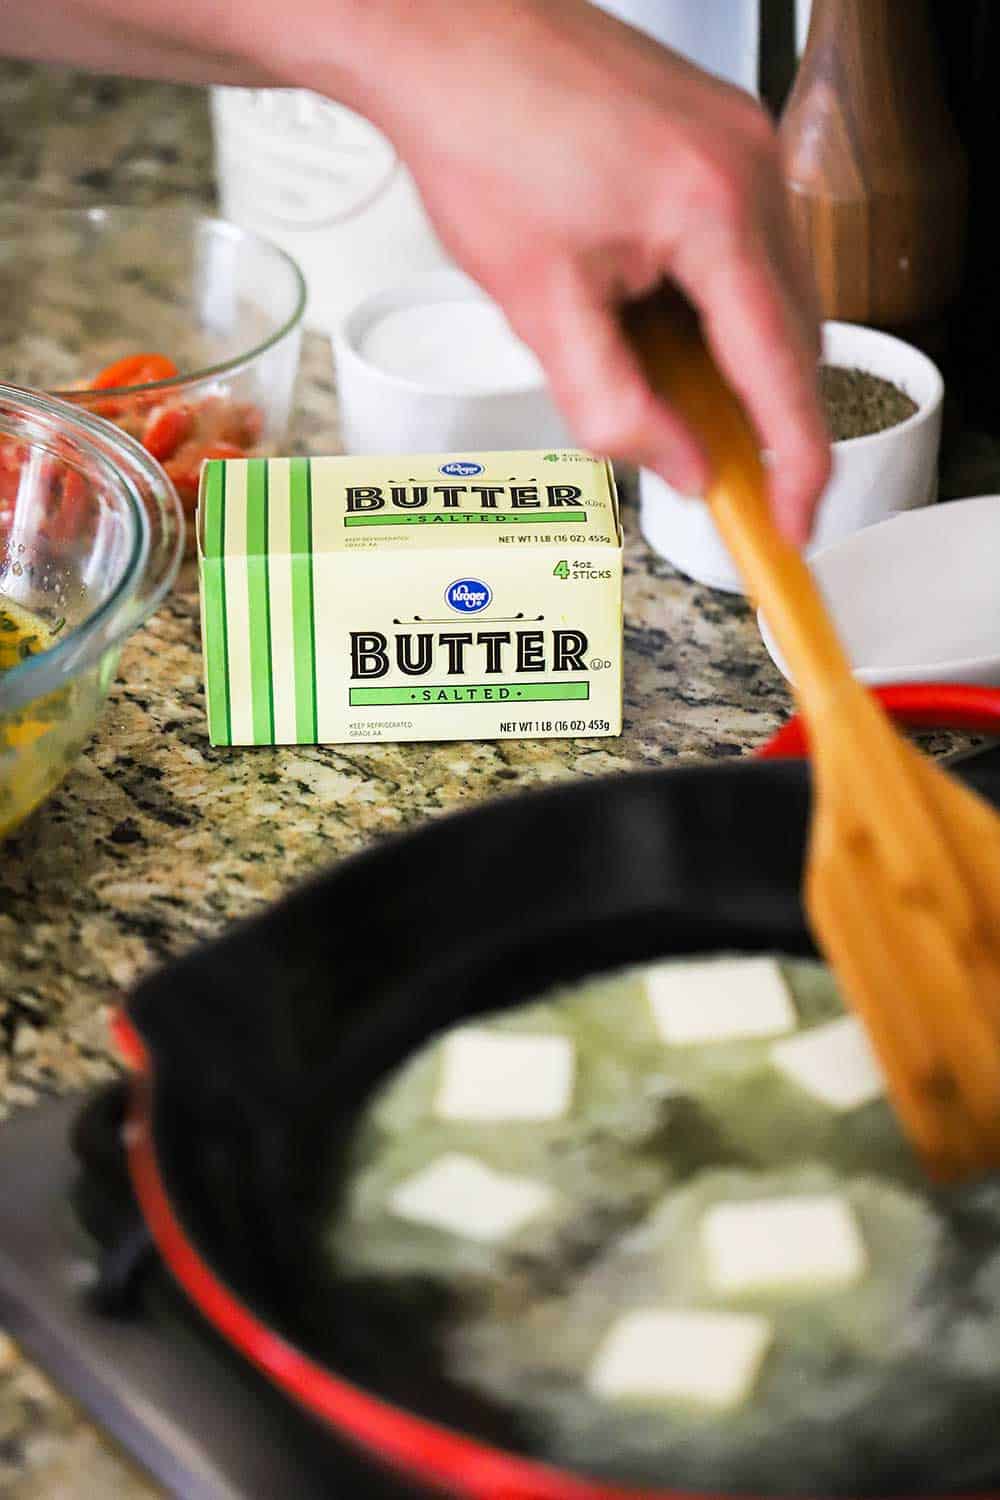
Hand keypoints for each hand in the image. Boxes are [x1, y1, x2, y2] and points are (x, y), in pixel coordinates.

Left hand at [335, 0, 830, 542]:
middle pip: (794, 334)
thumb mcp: (540, 307)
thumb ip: (616, 409)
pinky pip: (748, 246)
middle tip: (719, 471)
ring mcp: (743, 143)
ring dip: (735, 357)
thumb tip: (684, 467)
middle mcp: (751, 168)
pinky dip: (718, 303)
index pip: (782, 371)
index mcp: (715, 211)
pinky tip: (657, 316)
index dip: (797, 462)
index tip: (793, 522)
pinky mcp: (721, 137)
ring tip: (660, 381)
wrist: (450, 38)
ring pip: (774, 292)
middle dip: (763, 413)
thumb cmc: (481, 139)